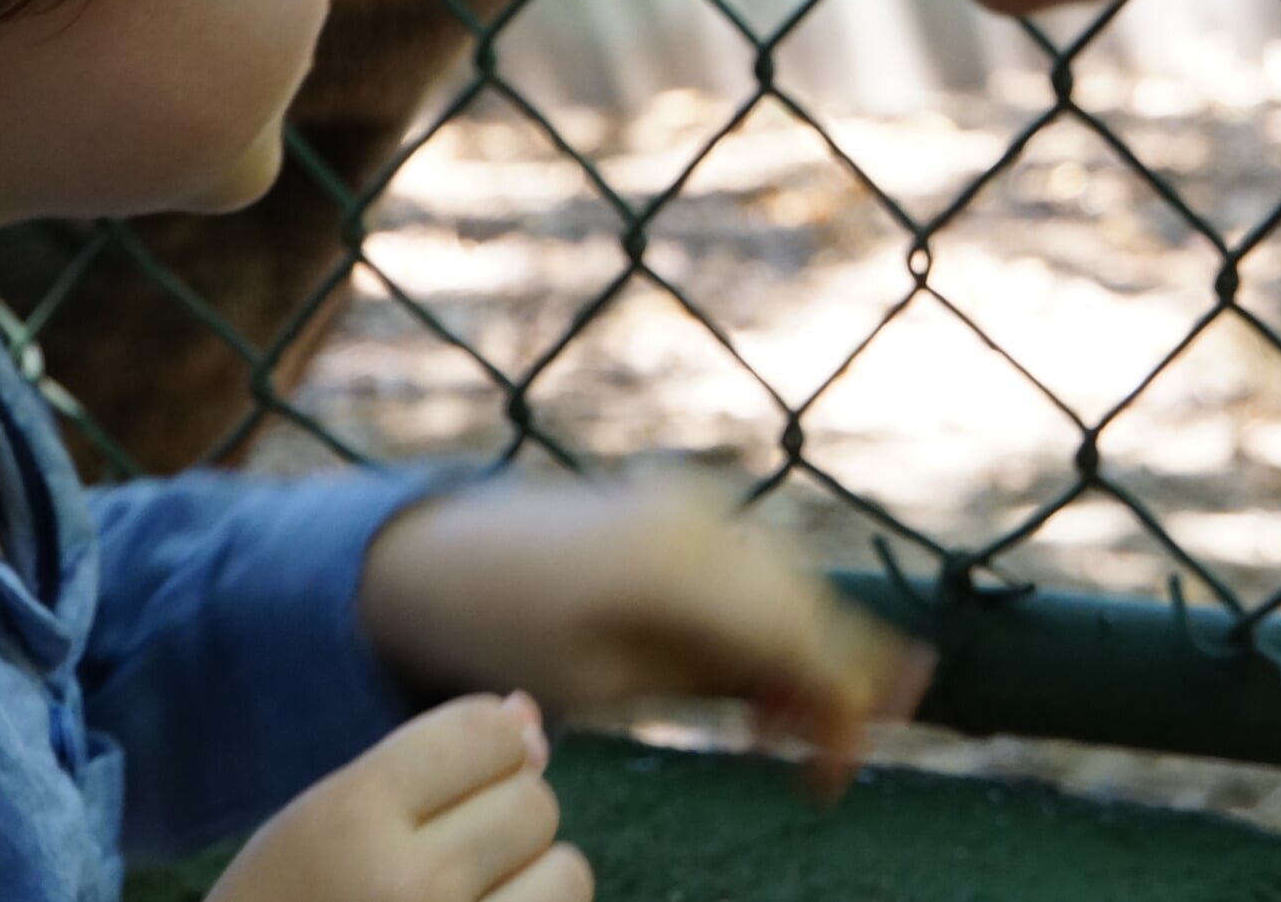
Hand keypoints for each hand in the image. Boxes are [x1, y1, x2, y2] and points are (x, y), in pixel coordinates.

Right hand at [206, 693, 584, 901]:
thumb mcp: (322, 819)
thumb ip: (423, 762)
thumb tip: (532, 720)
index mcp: (352, 817)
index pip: (486, 733)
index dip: (489, 748)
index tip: (455, 783)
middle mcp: (407, 884)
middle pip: (533, 802)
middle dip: (503, 821)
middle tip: (445, 858)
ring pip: (567, 873)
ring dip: (533, 883)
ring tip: (470, 901)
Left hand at [357, 478, 925, 796]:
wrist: (439, 555)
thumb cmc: (507, 633)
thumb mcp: (608, 684)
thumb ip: (712, 683)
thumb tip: (808, 707)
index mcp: (677, 568)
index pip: (797, 636)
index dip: (841, 706)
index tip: (833, 778)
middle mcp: (702, 518)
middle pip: (808, 606)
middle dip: (831, 688)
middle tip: (814, 771)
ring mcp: (697, 501)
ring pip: (793, 585)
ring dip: (801, 656)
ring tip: (765, 729)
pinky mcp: (687, 504)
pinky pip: (760, 564)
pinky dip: (770, 622)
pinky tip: (748, 683)